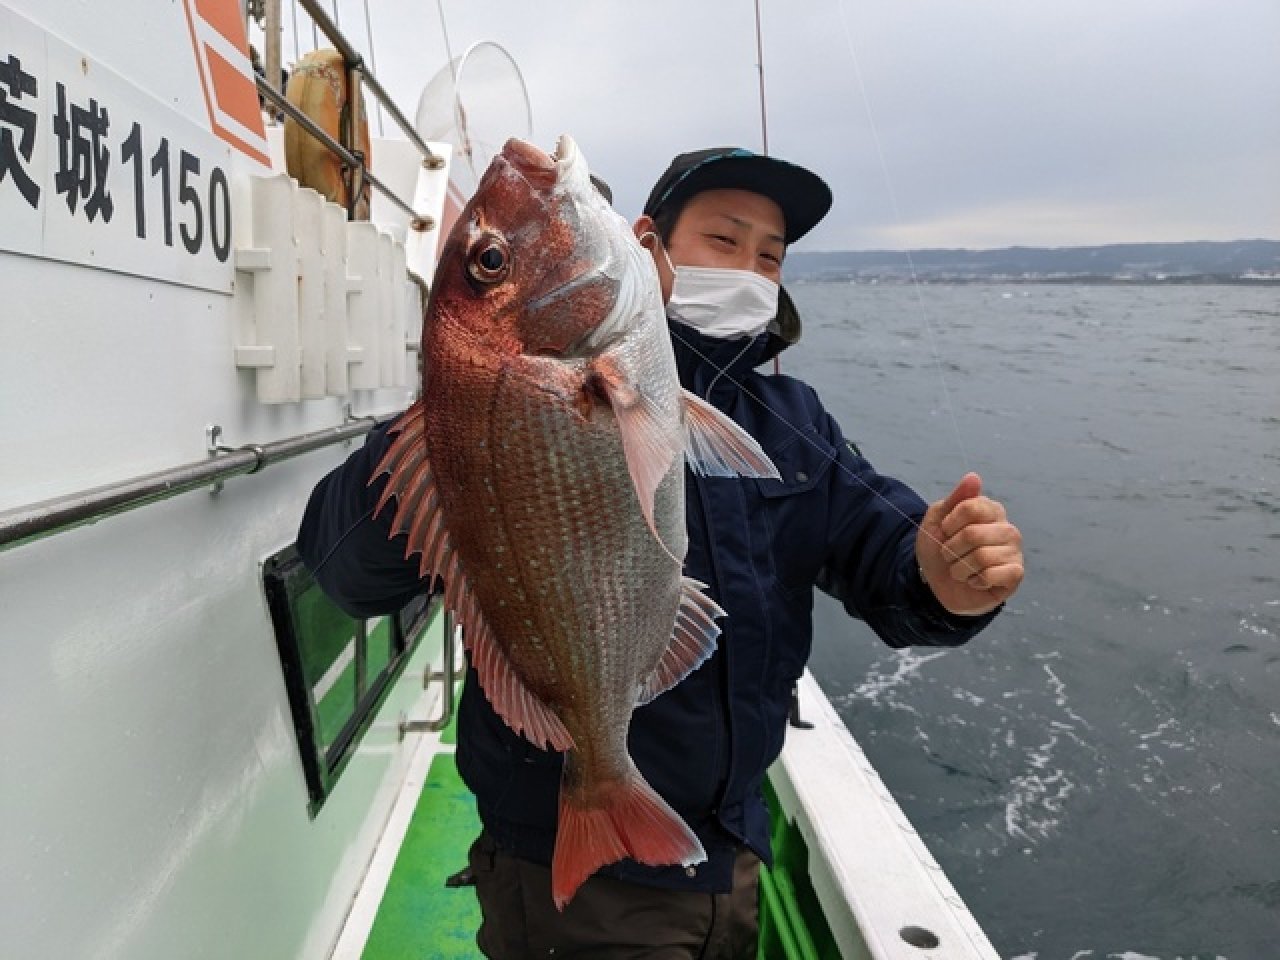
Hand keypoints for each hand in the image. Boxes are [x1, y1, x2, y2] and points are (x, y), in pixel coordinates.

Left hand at [916, 472, 1023, 616]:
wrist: (937, 583)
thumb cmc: (940, 549)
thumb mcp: (937, 521)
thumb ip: (955, 499)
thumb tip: (974, 477)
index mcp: (990, 510)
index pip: (970, 507)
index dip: (949, 523)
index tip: (945, 532)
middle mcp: (1007, 528)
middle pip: (973, 534)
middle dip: (952, 549)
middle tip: (951, 555)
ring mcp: (1014, 552)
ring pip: (982, 556)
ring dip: (960, 568)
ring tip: (961, 569)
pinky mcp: (1015, 574)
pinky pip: (994, 574)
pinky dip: (976, 580)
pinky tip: (976, 581)